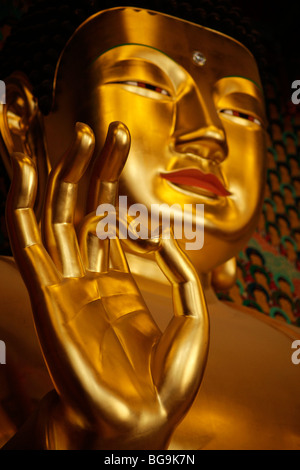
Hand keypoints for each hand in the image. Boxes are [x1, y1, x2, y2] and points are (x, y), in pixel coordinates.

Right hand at [6, 121, 208, 449]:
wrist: (141, 423)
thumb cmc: (167, 377)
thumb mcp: (191, 313)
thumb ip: (178, 266)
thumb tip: (153, 228)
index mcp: (117, 280)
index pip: (107, 218)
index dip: (112, 180)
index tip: (119, 143)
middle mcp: (87, 276)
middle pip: (83, 208)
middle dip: (91, 167)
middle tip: (103, 127)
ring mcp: (64, 284)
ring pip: (53, 217)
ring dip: (61, 176)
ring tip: (78, 135)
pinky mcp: (46, 296)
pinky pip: (28, 245)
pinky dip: (24, 209)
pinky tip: (29, 175)